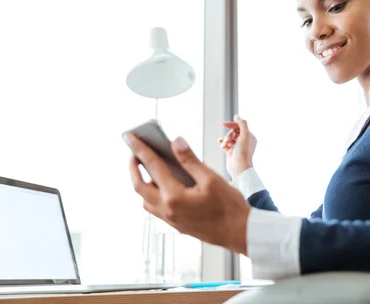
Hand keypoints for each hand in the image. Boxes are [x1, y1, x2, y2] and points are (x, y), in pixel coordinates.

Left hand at [124, 133, 249, 254]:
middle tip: (135, 153)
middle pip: (139, 186)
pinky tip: (164, 186)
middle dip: (134, 168)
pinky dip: (153, 194)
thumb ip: (190, 160)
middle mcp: (167, 209)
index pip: (152, 166)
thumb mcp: (211, 178)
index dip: (140, 149)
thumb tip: (176, 142)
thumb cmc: (229, 207)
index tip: (130, 137)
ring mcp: (171, 219)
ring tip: (148, 168)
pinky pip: (156, 208)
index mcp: (174, 196)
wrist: (239, 233)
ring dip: (142, 183)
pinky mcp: (176, 225)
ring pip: (146, 199)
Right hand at [218, 114, 256, 177]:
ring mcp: (238, 147)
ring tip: (225, 146)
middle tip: (228, 141)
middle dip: (229, 135)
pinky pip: (225, 144)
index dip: (232, 124)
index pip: (240, 126)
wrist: (239, 168)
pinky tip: (221, 144)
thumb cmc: (243, 153)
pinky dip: (223, 143)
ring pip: (228, 138)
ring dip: (225, 140)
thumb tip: (237, 116)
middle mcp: (245, 141)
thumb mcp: (244, 135)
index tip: (224, 124)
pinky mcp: (231, 152)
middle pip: (233, 132)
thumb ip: (242, 124)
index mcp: (250, 137)